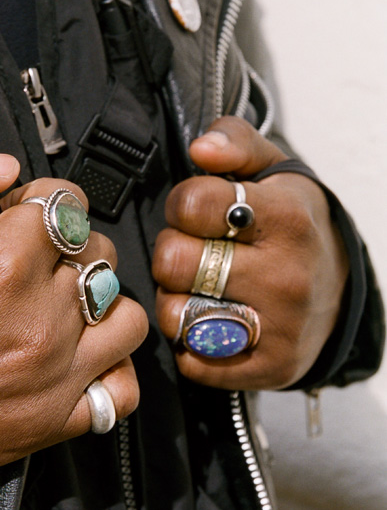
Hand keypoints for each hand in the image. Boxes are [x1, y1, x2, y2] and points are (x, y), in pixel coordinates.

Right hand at [0, 143, 146, 482]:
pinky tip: (81, 362)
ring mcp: (52, 374)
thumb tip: (3, 167)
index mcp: (0, 262)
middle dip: (71, 249)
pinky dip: (111, 373)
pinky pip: (122, 392)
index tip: (20, 218)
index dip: (44, 202)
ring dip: (101, 306)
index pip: (68, 204)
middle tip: (34, 264)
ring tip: (63, 310)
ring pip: (127, 317)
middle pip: (101, 256)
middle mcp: (39, 317)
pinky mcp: (50, 423)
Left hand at [152, 117, 348, 389]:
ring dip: (173, 300)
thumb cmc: (292, 223)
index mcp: (287, 219)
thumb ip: (234, 141)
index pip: (192, 204)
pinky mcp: (271, 368)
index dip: (181, 204)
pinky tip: (205, 322)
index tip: (195, 211)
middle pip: (174, 262)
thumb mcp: (271, 168)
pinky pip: (192, 361)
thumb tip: (201, 149)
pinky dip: (187, 344)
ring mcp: (280, 327)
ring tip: (195, 288)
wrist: (339, 286)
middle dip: (171, 252)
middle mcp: (287, 275)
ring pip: (176, 315)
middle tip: (191, 252)